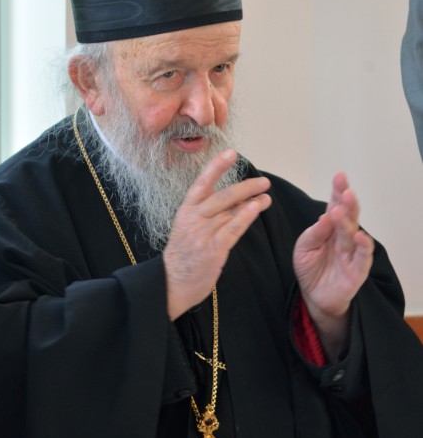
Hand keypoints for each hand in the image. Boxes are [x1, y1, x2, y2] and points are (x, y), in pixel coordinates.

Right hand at [163, 150, 271, 319]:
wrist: (170, 284)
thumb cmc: (183, 257)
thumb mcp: (188, 229)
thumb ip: (208, 215)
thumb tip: (237, 200)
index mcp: (186, 211)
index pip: (202, 183)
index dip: (216, 166)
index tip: (231, 153)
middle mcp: (193, 219)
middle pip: (222, 195)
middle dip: (245, 187)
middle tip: (263, 182)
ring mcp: (202, 234)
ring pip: (229, 211)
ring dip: (251, 201)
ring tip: (266, 196)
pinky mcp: (212, 249)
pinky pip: (232, 229)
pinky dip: (245, 217)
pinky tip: (256, 208)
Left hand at [293, 172, 373, 358]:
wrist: (313, 296)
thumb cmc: (310, 267)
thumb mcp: (304, 248)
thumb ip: (314, 233)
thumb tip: (325, 216)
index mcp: (330, 227)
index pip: (336, 205)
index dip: (338, 191)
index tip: (340, 176)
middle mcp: (344, 236)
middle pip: (349, 216)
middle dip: (348, 202)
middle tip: (345, 190)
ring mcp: (352, 252)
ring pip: (355, 233)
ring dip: (350, 221)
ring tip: (343, 210)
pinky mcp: (357, 270)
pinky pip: (363, 257)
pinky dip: (363, 246)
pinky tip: (360, 236)